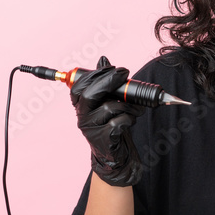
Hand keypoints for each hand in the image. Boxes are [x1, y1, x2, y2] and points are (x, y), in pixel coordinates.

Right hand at [69, 56, 146, 186]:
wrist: (116, 155)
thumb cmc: (112, 125)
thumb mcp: (108, 101)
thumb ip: (105, 83)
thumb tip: (103, 59)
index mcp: (81, 105)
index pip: (78, 85)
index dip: (95, 74)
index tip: (112, 67)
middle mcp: (82, 116)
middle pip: (89, 94)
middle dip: (109, 81)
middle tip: (125, 75)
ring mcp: (91, 129)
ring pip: (110, 108)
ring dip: (128, 105)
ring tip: (136, 109)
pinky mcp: (103, 140)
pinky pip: (118, 123)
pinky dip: (129, 119)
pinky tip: (131, 121)